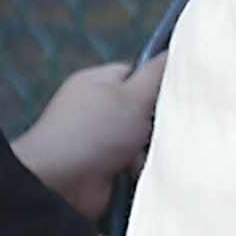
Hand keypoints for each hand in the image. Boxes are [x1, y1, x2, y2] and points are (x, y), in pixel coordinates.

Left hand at [13, 57, 166, 217]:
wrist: (61, 183)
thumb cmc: (95, 131)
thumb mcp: (133, 95)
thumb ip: (157, 73)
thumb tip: (175, 52)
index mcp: (97, 82)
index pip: (136, 74)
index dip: (157, 85)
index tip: (171, 99)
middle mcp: (95, 109)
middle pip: (142, 111)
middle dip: (155, 125)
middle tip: (157, 132)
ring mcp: (97, 140)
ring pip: (141, 141)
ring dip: (147, 152)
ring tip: (143, 158)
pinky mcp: (101, 169)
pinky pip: (132, 165)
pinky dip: (138, 170)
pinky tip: (138, 174)